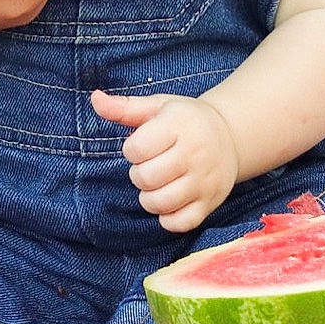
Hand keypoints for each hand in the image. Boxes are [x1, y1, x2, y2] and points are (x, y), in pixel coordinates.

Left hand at [91, 90, 239, 232]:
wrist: (229, 135)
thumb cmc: (185, 120)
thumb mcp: (158, 106)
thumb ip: (124, 107)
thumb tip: (95, 99)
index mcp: (180, 125)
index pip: (136, 149)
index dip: (132, 150)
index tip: (143, 145)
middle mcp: (196, 154)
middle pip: (146, 178)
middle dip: (138, 174)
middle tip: (149, 165)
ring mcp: (205, 181)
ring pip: (160, 203)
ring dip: (149, 197)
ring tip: (156, 183)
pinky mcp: (210, 203)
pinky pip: (180, 223)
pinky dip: (167, 218)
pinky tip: (169, 201)